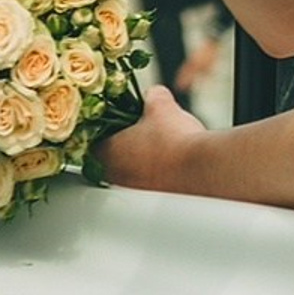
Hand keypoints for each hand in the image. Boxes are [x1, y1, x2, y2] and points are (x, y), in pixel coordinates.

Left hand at [95, 86, 210, 194]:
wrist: (201, 170)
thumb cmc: (174, 140)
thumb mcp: (161, 106)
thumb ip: (152, 96)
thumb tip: (154, 94)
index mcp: (107, 152)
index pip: (92, 139)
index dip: (106, 127)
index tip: (118, 120)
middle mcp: (115, 176)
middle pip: (112, 157)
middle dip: (125, 144)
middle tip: (141, 131)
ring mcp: (133, 191)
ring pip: (130, 172)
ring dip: (141, 161)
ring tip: (161, 146)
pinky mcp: (153, 200)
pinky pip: (148, 184)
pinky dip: (157, 173)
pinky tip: (173, 163)